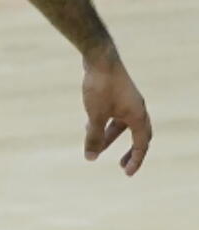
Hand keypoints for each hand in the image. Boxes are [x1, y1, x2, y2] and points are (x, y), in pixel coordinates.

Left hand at [82, 50, 151, 175]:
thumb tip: (90, 158)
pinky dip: (105, 122)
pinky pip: (115, 114)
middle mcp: (138, 108)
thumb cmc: (100, 86)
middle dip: (129, 151)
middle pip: (137, 136)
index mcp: (138, 117)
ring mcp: (129, 99)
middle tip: (121, 165)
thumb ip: (94, 137)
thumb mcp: (95, 115)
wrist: (99, 56)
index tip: (126, 173)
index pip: (141, 145)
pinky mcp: (118, 92)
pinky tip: (88, 124)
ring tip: (94, 144)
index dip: (135, 161)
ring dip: (110, 135)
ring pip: (121, 124)